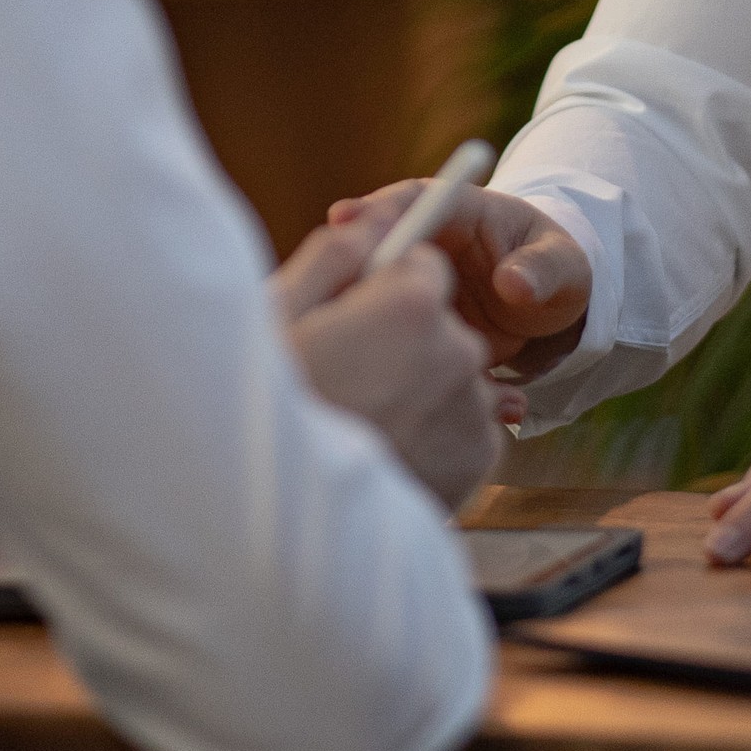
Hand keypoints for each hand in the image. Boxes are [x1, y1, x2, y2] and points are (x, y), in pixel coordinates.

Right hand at [272, 209, 507, 505]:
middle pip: (436, 323)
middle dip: (401, 340)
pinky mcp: (479, 460)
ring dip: (414, 390)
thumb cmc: (271, 405)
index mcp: (410, 305)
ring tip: (358, 423)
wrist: (286, 527)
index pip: (420, 265)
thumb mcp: (280, 316)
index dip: (385, 286)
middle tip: (346, 377)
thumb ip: (333, 257)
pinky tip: (385, 451)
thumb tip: (365, 223)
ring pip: (447, 377)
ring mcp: (472, 409)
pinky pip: (459, 427)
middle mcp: (457, 351)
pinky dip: (430, 435)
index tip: (356, 311)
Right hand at [323, 175, 591, 377]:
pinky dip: (390, 360)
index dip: (375, 208)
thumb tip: (512, 283)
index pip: (411, 201)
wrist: (553, 320)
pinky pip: (396, 340)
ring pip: (375, 299)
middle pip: (375, 253)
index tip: (344, 218)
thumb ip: (541, 269)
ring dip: (361, 320)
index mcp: (460, 213)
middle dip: (349, 270)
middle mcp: (425, 250)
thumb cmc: (558, 274)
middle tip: (328, 289)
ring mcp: (414, 291)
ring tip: (362, 347)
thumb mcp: (564, 267)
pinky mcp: (413, 332)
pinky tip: (399, 388)